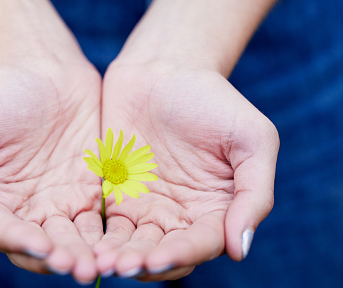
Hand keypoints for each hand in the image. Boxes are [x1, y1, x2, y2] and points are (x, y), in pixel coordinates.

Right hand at [0, 60, 102, 283]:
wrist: (43, 66)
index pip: (2, 233)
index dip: (21, 242)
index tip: (43, 247)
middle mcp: (24, 211)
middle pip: (41, 246)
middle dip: (61, 258)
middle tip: (81, 268)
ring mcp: (59, 204)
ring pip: (73, 240)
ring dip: (87, 254)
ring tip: (104, 264)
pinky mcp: (90, 193)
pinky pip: (100, 221)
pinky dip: (109, 235)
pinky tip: (122, 243)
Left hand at [95, 62, 278, 280]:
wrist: (164, 69)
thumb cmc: (214, 99)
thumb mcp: (252, 139)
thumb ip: (254, 193)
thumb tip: (239, 249)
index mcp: (217, 209)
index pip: (202, 244)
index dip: (181, 255)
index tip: (158, 258)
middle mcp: (182, 216)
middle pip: (164, 254)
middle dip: (144, 264)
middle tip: (120, 267)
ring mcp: (147, 208)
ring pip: (134, 247)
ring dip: (118, 258)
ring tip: (101, 262)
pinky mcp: (116, 197)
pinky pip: (107, 226)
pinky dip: (99, 239)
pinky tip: (88, 245)